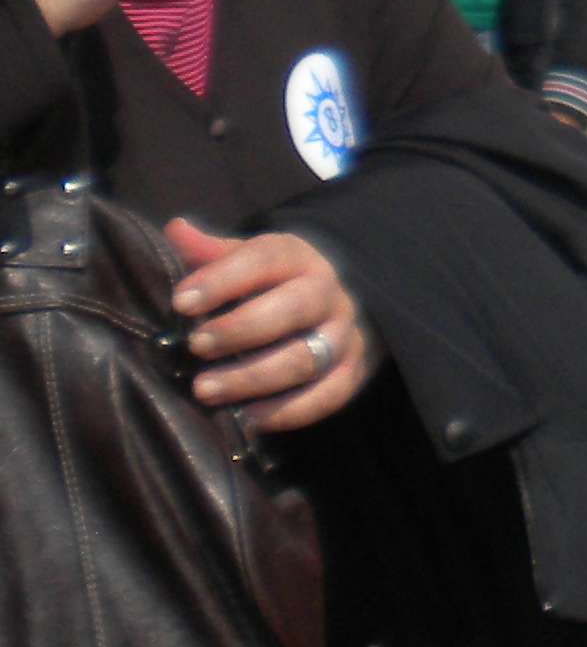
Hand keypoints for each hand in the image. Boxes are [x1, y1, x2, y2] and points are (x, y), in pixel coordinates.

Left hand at [166, 222, 375, 433]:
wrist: (335, 309)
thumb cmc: (272, 287)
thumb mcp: (247, 262)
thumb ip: (211, 253)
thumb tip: (176, 229)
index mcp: (299, 259)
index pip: (266, 260)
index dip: (223, 279)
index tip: (181, 301)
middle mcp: (329, 294)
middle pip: (294, 308)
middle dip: (240, 329)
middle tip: (196, 345)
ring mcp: (343, 336)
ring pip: (306, 358)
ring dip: (252, 377)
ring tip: (204, 390)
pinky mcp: (350, 374)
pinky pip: (326, 396)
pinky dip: (286, 411)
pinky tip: (246, 417)